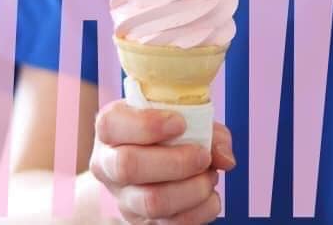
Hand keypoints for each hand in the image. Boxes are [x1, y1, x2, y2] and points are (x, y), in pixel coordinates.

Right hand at [90, 101, 235, 223]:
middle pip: (128, 166)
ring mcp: (124, 198)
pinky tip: (209, 195)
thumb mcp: (188, 118)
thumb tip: (224, 158)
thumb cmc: (172, 134)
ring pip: (151, 202)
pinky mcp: (143, 223)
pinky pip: (173, 224)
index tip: (181, 123)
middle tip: (203, 156)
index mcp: (111, 129)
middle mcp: (108, 165)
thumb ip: (208, 129)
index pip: (111, 124)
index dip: (147, 124)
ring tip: (209, 176)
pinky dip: (202, 209)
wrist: (161, 163)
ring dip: (192, 189)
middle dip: (176, 162)